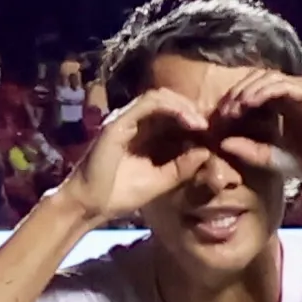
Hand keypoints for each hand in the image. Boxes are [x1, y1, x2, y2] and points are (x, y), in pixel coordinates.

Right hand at [60, 89, 216, 223]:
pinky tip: (187, 121)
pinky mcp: (119, 121)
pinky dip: (171, 107)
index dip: (192, 118)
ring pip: (160, 96)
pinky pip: (148, 103)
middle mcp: (135, 122)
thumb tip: (206, 152)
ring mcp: (126, 119)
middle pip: (168, 101)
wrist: (91, 204)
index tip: (211, 133)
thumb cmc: (121, 194)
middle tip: (208, 125)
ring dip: (184, 106)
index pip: (172, 114)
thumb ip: (182, 167)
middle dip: (191, 109)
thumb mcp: (161, 181)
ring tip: (200, 123)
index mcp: (145, 134)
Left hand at [204, 69, 301, 185]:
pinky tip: (249, 105)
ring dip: (246, 91)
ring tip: (232, 110)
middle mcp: (292, 92)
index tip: (218, 121)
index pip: (253, 91)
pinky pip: (281, 85)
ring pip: (266, 78)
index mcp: (284, 105)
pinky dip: (262, 92)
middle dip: (235, 94)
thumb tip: (222, 143)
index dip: (233, 102)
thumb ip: (251, 151)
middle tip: (221, 114)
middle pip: (256, 80)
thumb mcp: (275, 159)